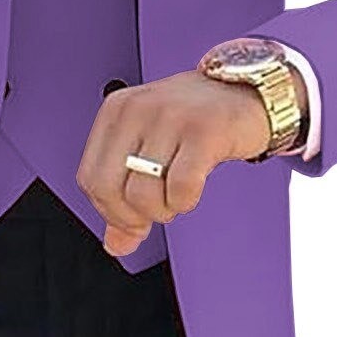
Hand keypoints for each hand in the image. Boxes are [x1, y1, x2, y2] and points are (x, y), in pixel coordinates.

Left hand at [76, 69, 303, 256]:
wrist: (247, 91)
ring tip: (176, 196)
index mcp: (116, 111)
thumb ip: (127, 194)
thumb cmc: (195, 120)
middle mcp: (137, 110)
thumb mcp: (150, 148)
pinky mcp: (203, 131)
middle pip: (108, 189)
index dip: (110, 210)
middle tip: (156, 211)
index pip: (89, 178)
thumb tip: (116, 244)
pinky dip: (185, 202)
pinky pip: (181, 188)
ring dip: (162, 211)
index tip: (132, 216)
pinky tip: (193, 189)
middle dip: (132, 216)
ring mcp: (169, 118)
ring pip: (142, 194)